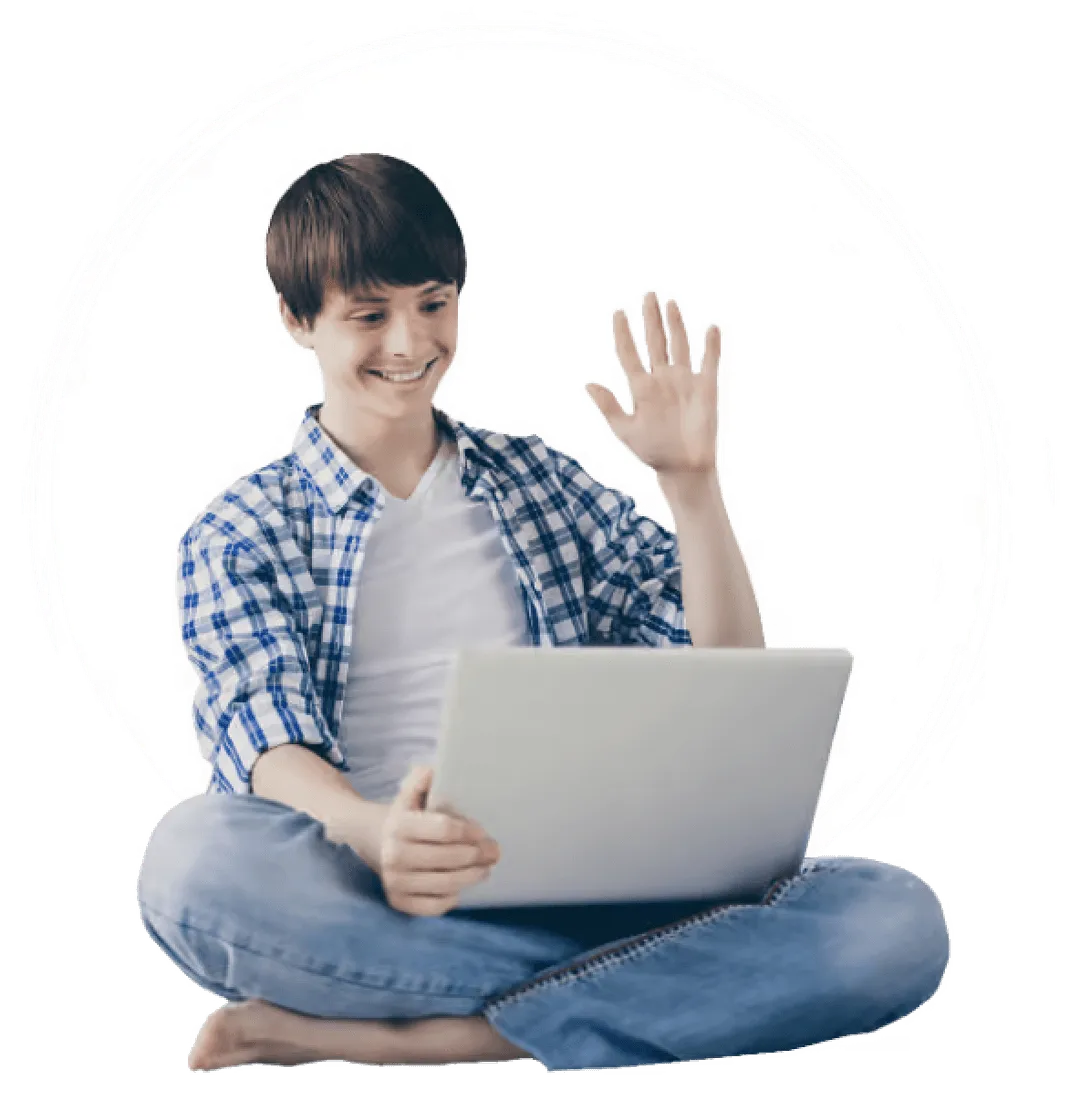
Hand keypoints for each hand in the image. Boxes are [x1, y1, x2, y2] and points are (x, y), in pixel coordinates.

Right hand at [377, 764, 500, 916]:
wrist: (376, 841)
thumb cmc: (408, 816)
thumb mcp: (411, 794)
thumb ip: (420, 780)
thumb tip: (430, 770)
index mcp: (399, 825)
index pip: (444, 829)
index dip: (469, 831)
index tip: (483, 831)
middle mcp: (393, 855)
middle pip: (449, 859)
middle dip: (477, 855)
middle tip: (494, 852)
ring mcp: (394, 881)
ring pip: (445, 884)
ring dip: (471, 876)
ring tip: (485, 868)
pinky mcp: (398, 902)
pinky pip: (433, 906)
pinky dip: (451, 898)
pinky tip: (460, 887)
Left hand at [585, 290, 721, 476]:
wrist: (683, 468)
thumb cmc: (653, 452)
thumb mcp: (625, 430)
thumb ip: (608, 406)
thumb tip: (587, 384)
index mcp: (640, 388)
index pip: (628, 353)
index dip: (622, 333)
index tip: (618, 312)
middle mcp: (661, 379)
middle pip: (654, 341)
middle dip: (650, 319)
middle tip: (647, 294)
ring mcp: (683, 381)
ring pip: (678, 345)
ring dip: (675, 324)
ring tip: (669, 303)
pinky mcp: (705, 388)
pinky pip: (709, 361)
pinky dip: (711, 345)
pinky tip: (710, 327)